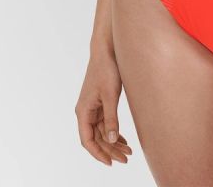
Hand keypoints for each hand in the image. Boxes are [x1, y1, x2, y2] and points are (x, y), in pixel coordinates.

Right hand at [75, 48, 132, 165]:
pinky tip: (123, 139)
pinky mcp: (101, 102)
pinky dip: (114, 131)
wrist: (107, 49)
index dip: (98, 153)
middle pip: (96, 138)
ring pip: (102, 131)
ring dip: (113, 142)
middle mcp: (85, 111)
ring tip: (128, 151)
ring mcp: (93, 107)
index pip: (87, 140)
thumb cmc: (107, 69)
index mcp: (83, 111)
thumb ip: (111, 118)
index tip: (111, 163)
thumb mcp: (110, 95)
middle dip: (110, 150)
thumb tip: (112, 140)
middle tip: (126, 158)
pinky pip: (105, 122)